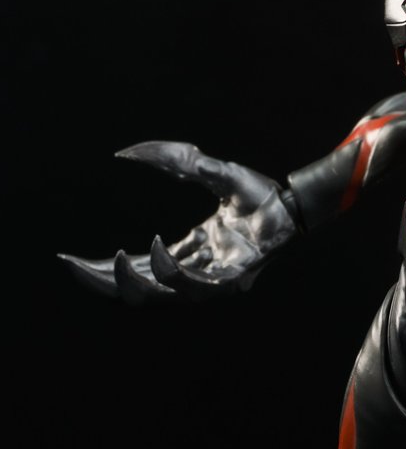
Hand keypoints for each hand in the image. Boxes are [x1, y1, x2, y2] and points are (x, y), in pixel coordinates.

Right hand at [59, 141, 298, 302]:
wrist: (294, 203)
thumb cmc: (257, 194)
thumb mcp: (209, 171)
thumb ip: (174, 160)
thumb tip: (124, 152)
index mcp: (186, 253)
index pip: (135, 270)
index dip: (100, 269)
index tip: (68, 259)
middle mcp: (196, 271)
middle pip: (139, 290)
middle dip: (103, 282)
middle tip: (73, 265)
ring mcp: (213, 279)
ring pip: (162, 296)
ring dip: (134, 281)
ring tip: (114, 259)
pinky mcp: (232, 278)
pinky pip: (195, 285)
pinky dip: (171, 272)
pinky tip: (156, 249)